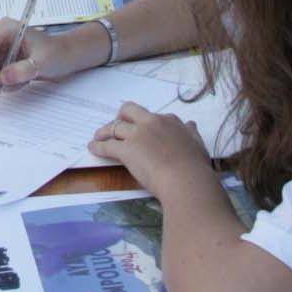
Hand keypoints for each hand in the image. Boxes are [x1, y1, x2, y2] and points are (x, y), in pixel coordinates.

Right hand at [0, 17, 82, 91]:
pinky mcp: (1, 58)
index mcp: (5, 29)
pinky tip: (19, 80)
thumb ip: (23, 70)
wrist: (65, 56)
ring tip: (20, 81)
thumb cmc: (57, 53)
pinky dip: (3, 82)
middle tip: (5, 86)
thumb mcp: (42, 62)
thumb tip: (3, 78)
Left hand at [88, 101, 211, 196]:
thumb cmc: (195, 167)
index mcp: (170, 122)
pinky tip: (93, 148)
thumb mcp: (198, 145)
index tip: (142, 127)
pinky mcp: (126, 149)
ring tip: (99, 137)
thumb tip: (190, 124)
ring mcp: (137, 135)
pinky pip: (107, 145)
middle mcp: (151, 123)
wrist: (186, 180)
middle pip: (129, 111)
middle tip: (116, 125)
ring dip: (104, 132)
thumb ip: (191, 133)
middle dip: (121, 116)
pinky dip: (98, 146)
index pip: (154, 116)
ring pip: (114, 127)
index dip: (146, 122)